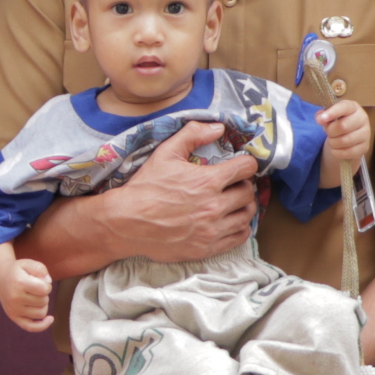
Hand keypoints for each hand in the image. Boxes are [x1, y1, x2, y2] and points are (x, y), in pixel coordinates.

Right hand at [0, 247, 55, 333]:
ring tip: (35, 297)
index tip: (41, 281)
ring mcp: (13, 309)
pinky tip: (50, 319)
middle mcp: (15, 298)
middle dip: (44, 294)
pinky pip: (31, 327)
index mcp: (19, 283)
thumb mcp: (28, 263)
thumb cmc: (18, 271)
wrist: (0, 278)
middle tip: (35, 288)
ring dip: (42, 305)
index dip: (47, 285)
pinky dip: (42, 325)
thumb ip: (41, 269)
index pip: (44, 289)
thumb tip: (48, 282)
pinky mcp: (13, 317)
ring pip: (41, 313)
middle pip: (44, 301)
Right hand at [93, 121, 259, 261]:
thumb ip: (192, 134)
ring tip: (234, 203)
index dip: (245, 163)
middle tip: (233, 184)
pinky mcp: (207, 248)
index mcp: (208, 181)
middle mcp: (214, 206)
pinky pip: (239, 237)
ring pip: (247, 215)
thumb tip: (218, 127)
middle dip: (243, 185)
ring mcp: (212, 229)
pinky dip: (240, 228)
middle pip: (248, 192)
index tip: (240, 165)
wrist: (126, 223)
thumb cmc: (145, 187)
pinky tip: (231, 222)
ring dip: (244, 206)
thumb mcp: (165, 153)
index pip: (246, 168)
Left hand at [317, 100, 370, 179]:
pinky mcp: (364, 147)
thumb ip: (322, 114)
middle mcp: (363, 118)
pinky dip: (337, 152)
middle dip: (330, 131)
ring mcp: (366, 133)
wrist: (349, 135)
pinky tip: (336, 149)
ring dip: (332, 142)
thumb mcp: (329, 115)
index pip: (344, 107)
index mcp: (353, 107)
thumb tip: (320, 119)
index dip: (332, 113)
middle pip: (342, 126)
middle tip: (328, 132)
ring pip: (344, 141)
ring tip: (332, 140)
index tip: (320, 120)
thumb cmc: (337, 121)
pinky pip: (347, 152)